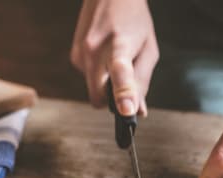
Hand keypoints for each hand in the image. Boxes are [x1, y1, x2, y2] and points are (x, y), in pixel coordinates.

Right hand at [70, 0, 157, 115]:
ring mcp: (80, 53)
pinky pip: (89, 80)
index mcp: (119, 44)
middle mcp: (94, 49)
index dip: (123, 93)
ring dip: (107, 85)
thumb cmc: (133, 20)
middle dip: (111, 101)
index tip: (126, 110)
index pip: (120, 71)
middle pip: (99, 97)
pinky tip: (105, 56)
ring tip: (117, 60)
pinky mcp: (74, 57)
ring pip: (94, 90)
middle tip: (127, 89)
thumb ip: (143, 82)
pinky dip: (99, 76)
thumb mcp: (148, 50)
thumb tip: (138, 111)